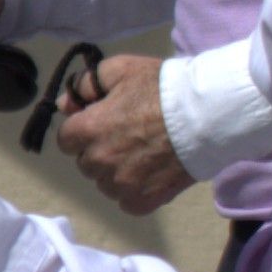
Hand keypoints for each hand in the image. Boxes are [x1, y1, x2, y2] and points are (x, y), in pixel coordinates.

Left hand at [55, 52, 192, 214]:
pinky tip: (152, 174)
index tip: (105, 124)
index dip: (85, 131)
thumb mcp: (121, 70)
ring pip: (105, 184)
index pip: (66, 140)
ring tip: (144, 155)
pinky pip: (126, 202)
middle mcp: (98, 161)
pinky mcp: (142, 201)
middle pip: (86, 163)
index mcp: (88, 130)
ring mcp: (120, 184)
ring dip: (117, 173)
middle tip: (129, 137)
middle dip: (100, 151)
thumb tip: (64, 104)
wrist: (208, 115)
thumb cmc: (163, 89)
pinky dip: (136, 191)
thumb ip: (85, 84)